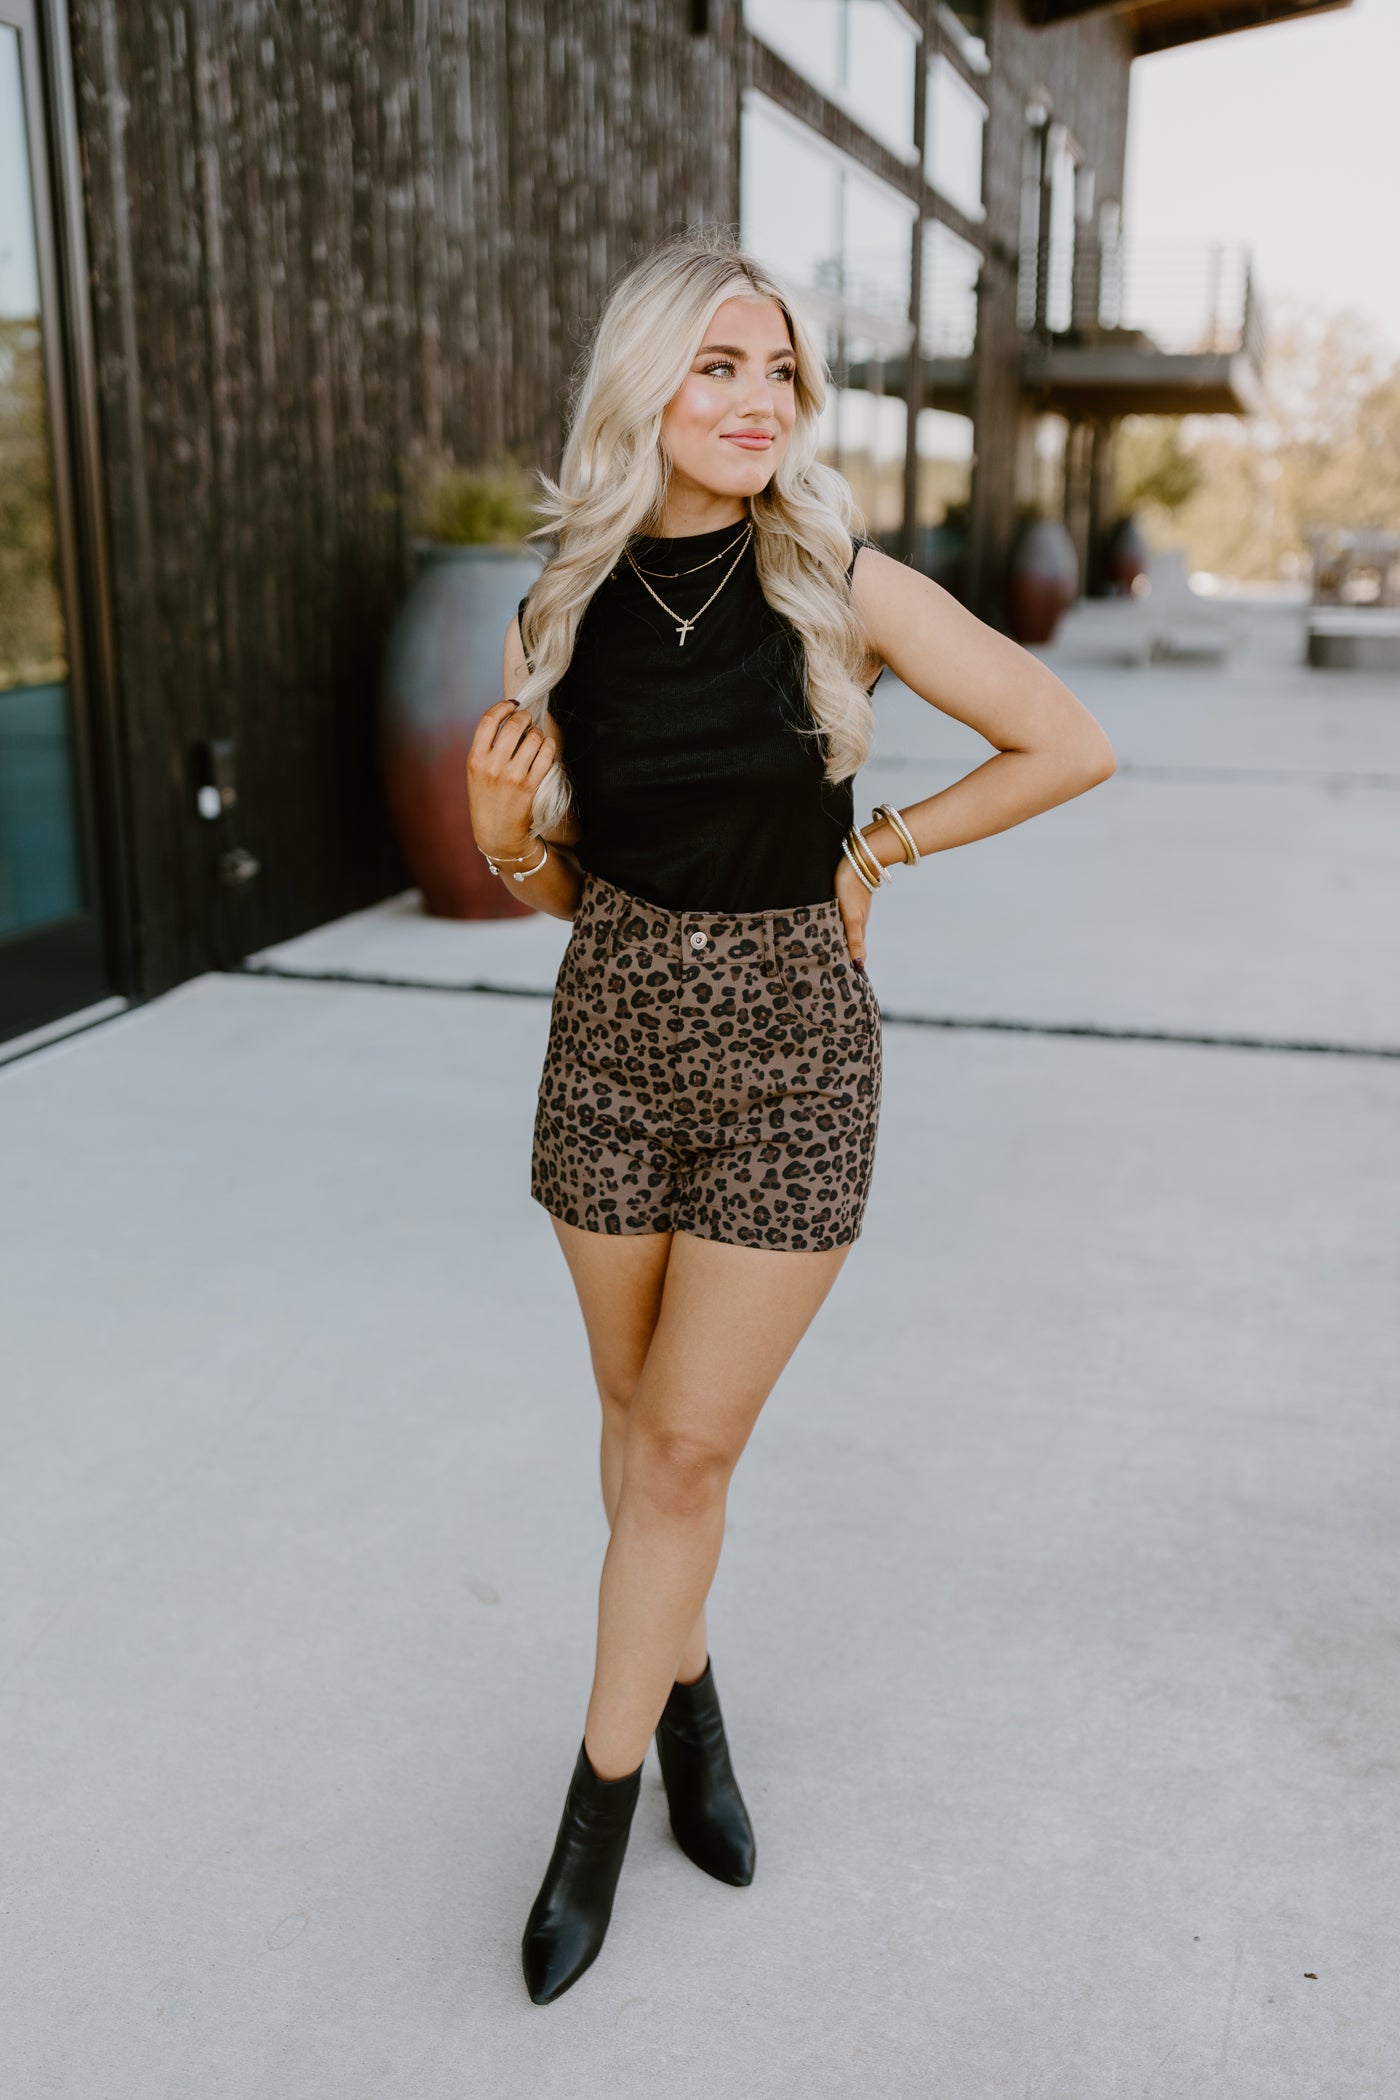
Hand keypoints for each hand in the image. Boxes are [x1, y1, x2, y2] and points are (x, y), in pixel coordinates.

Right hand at [467, 699, 556, 854]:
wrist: (496, 833)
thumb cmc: (487, 798)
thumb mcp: (476, 771)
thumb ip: (488, 746)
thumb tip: (511, 716)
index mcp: (475, 759)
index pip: (488, 721)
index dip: (503, 707)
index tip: (512, 704)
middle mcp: (492, 766)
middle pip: (513, 725)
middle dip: (525, 717)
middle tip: (528, 719)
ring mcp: (512, 777)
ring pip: (533, 738)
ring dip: (538, 733)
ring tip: (536, 738)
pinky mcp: (530, 787)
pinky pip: (545, 756)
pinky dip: (549, 746)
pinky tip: (546, 746)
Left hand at [834, 850, 874, 966]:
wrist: (858, 858)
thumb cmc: (852, 888)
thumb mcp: (851, 917)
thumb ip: (854, 940)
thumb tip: (858, 965)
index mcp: (857, 929)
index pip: (854, 954)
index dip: (850, 967)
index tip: (844, 983)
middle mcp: (854, 922)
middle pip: (847, 944)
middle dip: (841, 958)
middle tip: (830, 975)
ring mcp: (849, 911)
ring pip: (841, 932)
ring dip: (835, 944)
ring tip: (824, 958)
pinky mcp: (842, 900)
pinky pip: (836, 920)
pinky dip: (832, 929)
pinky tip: (824, 930)